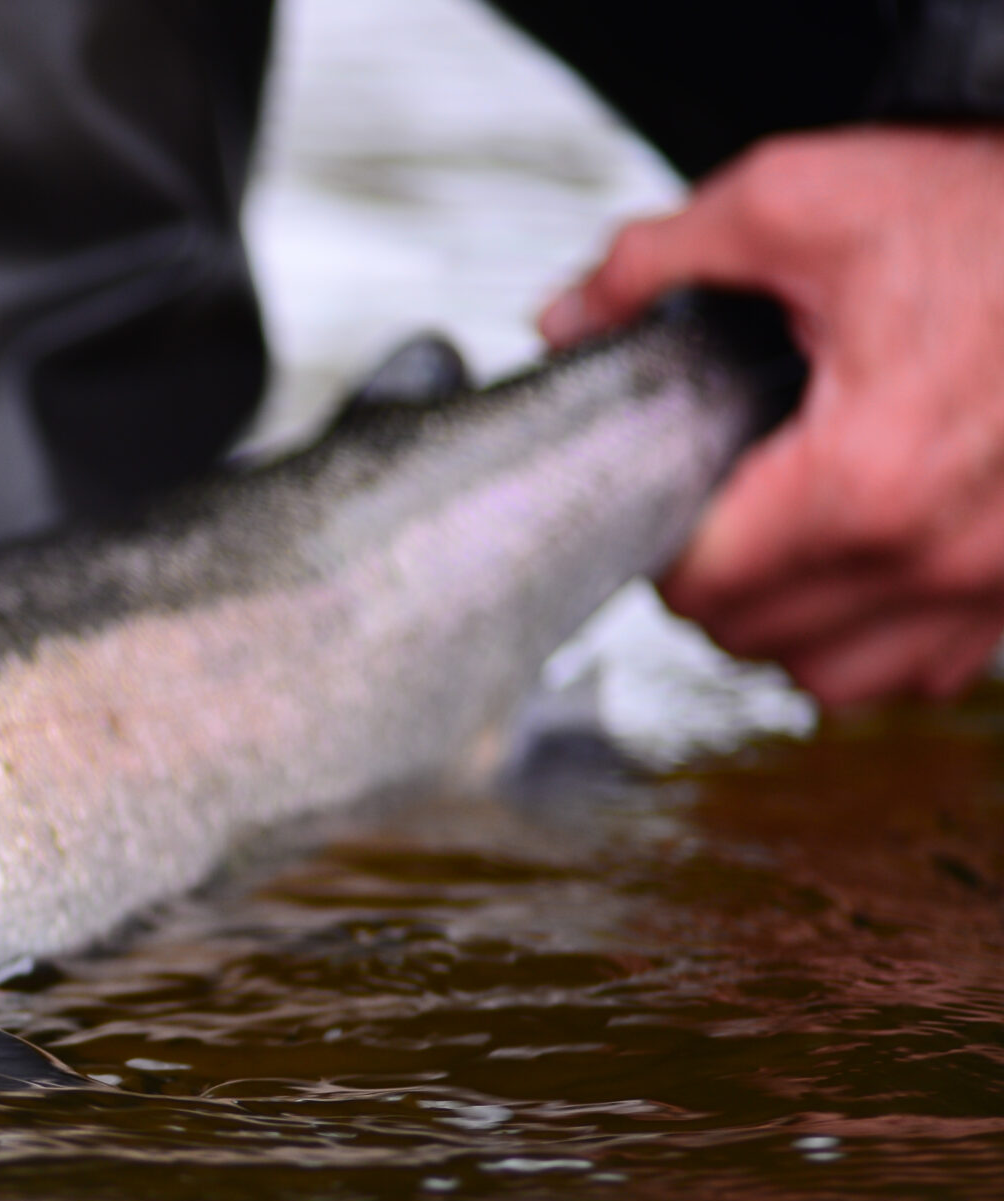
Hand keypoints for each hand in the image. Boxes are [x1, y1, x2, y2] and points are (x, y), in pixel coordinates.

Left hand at [540, 127, 1003, 706]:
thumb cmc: (981, 208)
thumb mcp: (798, 201)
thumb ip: (658, 260)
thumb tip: (563, 317)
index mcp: (867, 474)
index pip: (702, 585)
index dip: (655, 543)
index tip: (662, 493)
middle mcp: (940, 550)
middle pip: (753, 637)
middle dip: (709, 581)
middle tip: (707, 507)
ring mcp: (999, 578)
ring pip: (834, 676)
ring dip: (782, 626)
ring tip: (772, 544)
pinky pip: (924, 669)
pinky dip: (873, 637)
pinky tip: (853, 565)